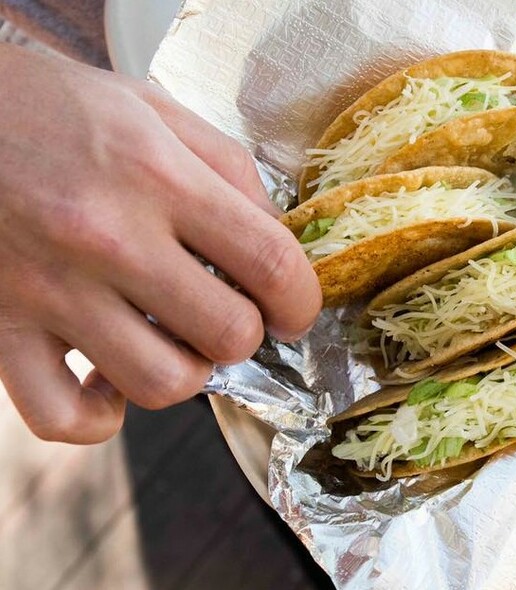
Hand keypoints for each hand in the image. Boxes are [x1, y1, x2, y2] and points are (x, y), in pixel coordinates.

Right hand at [0, 45, 320, 443]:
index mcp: (157, 176)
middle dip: (245, 334)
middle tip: (229, 315)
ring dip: (185, 372)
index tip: (295, 311)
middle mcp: (107, 238)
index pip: (270, 262)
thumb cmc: (51, 107)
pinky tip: (107, 380)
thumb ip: (228, 168)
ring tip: (171, 339)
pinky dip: (98, 416)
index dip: (302, 301)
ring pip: (160, 383)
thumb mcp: (153, 108)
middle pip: (227, 334)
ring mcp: (49, 290)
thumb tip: (278, 236)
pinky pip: (60, 416)